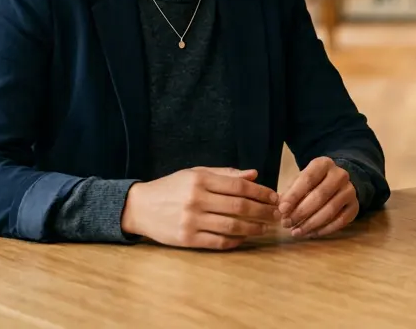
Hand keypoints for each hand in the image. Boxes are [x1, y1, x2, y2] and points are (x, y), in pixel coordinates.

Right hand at [120, 167, 279, 249]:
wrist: (139, 207)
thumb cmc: (170, 188)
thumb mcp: (195, 173)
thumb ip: (224, 174)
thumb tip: (253, 175)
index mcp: (200, 180)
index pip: (239, 186)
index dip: (261, 192)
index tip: (274, 197)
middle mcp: (197, 199)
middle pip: (239, 206)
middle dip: (262, 211)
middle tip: (276, 214)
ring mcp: (191, 220)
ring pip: (232, 226)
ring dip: (253, 228)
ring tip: (264, 228)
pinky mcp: (186, 239)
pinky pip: (217, 242)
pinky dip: (234, 241)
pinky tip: (243, 238)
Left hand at [278, 157, 358, 238]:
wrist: (338, 183)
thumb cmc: (314, 183)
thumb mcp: (300, 181)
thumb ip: (290, 193)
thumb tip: (282, 210)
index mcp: (324, 164)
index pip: (308, 179)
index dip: (294, 195)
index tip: (282, 209)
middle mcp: (340, 175)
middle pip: (320, 196)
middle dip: (300, 212)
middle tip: (286, 224)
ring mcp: (350, 191)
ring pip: (330, 210)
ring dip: (310, 224)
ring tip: (296, 232)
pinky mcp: (354, 206)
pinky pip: (340, 221)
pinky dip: (324, 230)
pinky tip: (311, 234)